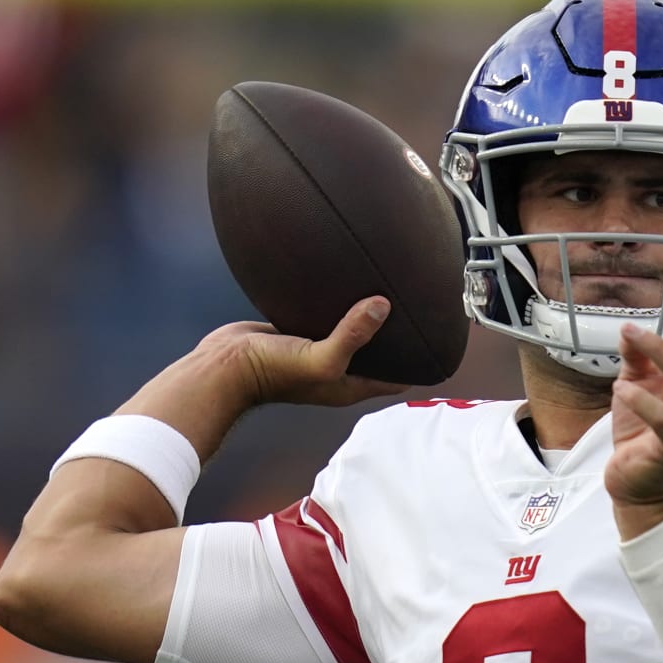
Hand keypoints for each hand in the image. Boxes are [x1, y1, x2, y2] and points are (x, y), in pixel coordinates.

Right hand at [205, 295, 407, 408]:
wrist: (223, 366)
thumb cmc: (272, 372)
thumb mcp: (321, 357)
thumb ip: (352, 334)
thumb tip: (383, 305)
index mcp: (350, 384)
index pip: (398, 376)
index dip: (419, 362)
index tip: (439, 340)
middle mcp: (338, 368)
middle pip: (379, 351)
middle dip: (398, 334)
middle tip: (419, 303)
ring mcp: (318, 348)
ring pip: (353, 330)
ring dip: (368, 315)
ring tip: (390, 285)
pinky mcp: (299, 330)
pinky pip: (326, 315)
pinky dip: (339, 303)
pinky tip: (349, 278)